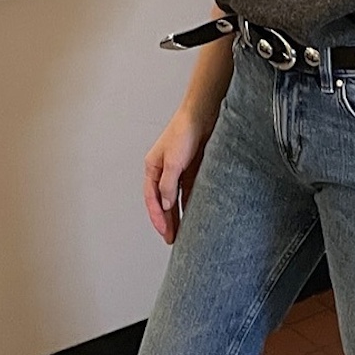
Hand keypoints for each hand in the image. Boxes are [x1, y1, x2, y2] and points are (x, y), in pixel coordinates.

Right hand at [143, 104, 213, 243]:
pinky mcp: (192, 170)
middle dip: (166, 221)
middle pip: (163, 201)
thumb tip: (166, 205)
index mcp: (152, 168)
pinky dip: (190, 204)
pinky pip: (189, 191)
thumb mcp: (173, 162)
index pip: (151, 198)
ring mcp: (178, 171)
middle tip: (172, 239)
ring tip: (182, 233)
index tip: (164, 232)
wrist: (203, 115)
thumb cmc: (183, 132)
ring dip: (178, 215)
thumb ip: (168, 185)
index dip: (157, 217)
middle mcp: (163, 171)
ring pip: (176, 199)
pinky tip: (194, 216)